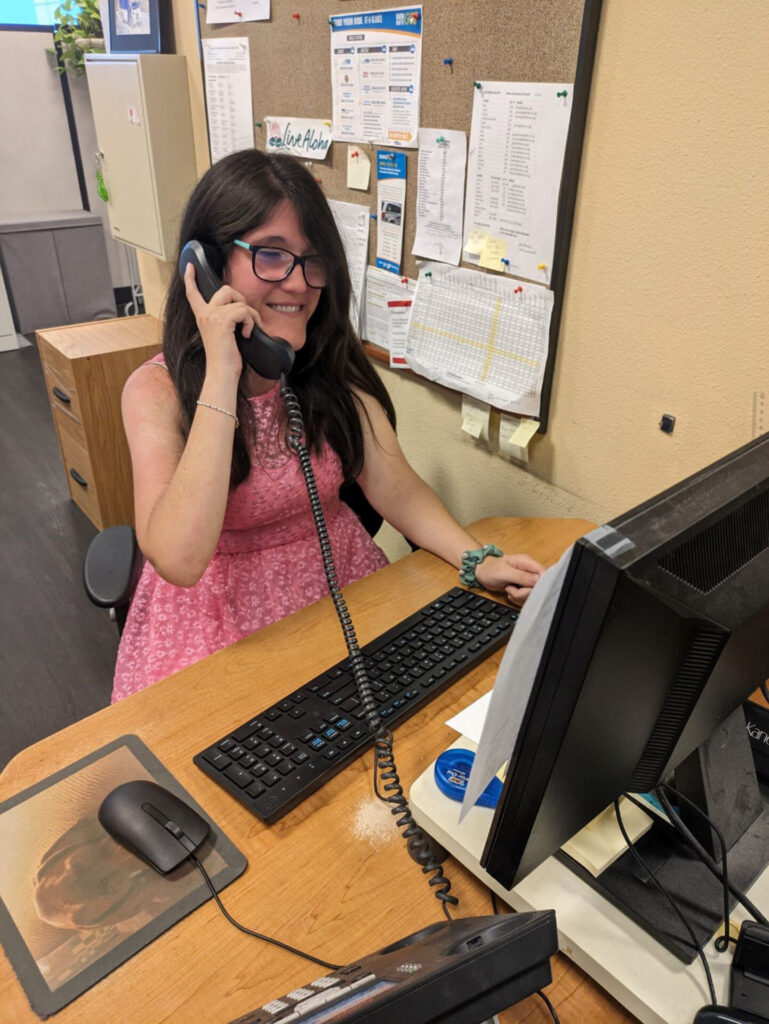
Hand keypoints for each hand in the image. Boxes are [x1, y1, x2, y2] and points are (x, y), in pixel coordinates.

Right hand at [183, 262, 258, 377]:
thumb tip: (239, 310)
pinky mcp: (222, 321)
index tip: (190, 266)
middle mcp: (205, 313)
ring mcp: (212, 316)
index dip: (190, 279)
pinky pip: (244, 311)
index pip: (192, 294)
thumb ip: (225, 318)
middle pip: (225, 289)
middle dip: (241, 299)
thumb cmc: (225, 357)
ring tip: (249, 329)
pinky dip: (251, 322)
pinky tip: (247, 334)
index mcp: (202, 316)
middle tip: (246, 316)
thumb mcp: (222, 333)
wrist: (221, 371)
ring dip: (251, 315)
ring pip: (240, 302)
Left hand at [474, 552, 544, 605]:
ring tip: (508, 589)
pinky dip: (517, 598)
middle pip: (539, 586)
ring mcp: (527, 580)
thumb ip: (521, 576)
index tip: (527, 589)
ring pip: (532, 594)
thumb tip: (537, 580)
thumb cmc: (490, 569)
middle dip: (524, 592)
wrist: (482, 573)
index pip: (543, 572)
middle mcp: (529, 571)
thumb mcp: (504, 573)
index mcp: (526, 562)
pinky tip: (509, 592)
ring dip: (519, 596)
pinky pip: (526, 597)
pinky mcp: (524, 587)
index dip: (540, 583)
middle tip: (511, 588)